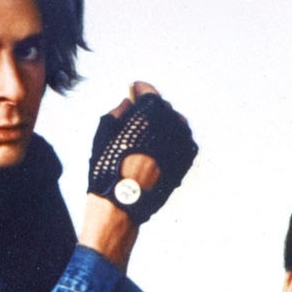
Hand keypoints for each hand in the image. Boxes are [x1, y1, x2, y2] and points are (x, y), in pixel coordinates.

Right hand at [86, 82, 197, 222]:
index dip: (138, 90)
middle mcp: (171, 122)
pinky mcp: (187, 160)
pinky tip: (158, 150)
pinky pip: (182, 142)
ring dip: (163, 126)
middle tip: (138, 117)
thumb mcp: (105, 132)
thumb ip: (118, 112)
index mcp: (151, 110)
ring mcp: (182, 141)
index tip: (133, 91)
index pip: (148, 91)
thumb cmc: (109, 167)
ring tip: (148, 136)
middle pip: (162, 108)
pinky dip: (172, 142)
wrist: (124, 202)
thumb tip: (127, 103)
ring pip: (175, 124)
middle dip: (150, 110)